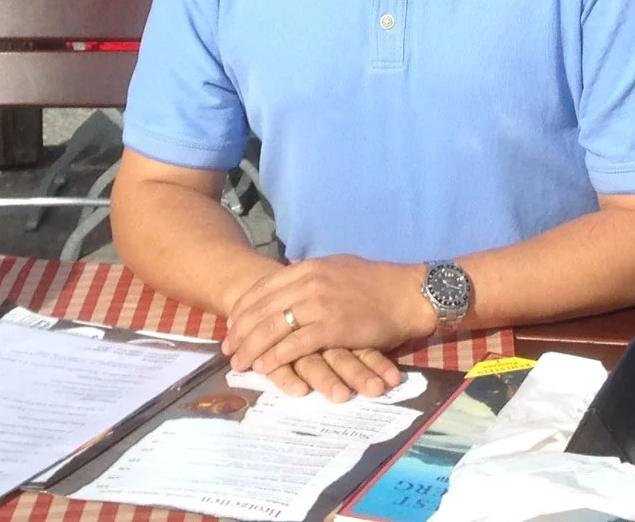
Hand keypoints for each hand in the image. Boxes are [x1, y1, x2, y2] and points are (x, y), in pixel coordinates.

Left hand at [223, 257, 422, 399]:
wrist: (406, 294)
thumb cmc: (374, 283)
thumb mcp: (336, 266)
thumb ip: (310, 273)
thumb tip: (288, 275)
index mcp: (307, 268)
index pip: (262, 289)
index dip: (243, 310)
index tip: (232, 326)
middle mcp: (309, 283)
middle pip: (261, 309)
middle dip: (240, 332)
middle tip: (228, 349)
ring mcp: (319, 305)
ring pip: (273, 328)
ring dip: (251, 348)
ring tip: (239, 363)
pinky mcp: (332, 327)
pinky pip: (294, 344)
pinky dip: (276, 357)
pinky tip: (264, 367)